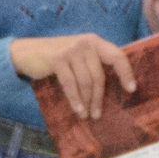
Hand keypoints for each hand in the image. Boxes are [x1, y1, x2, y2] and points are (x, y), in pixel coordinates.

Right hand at [10, 32, 136, 120]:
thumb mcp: (78, 56)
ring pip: (85, 82)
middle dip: (99, 98)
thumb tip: (110, 88)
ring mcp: (71, 50)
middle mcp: (85, 43)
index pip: (117, 56)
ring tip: (86, 115)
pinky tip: (77, 109)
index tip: (131, 89)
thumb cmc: (56, 58)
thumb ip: (92, 64)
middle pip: (99, 75)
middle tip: (98, 114)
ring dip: (86, 101)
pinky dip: (74, 99)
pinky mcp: (57, 59)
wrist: (27, 52)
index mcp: (94, 42)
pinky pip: (70, 84)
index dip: (126, 73)